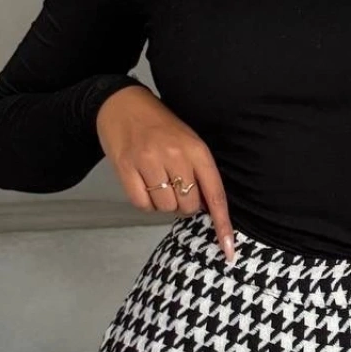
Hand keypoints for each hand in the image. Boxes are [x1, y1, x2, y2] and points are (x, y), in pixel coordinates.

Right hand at [96, 85, 236, 262]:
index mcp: (196, 149)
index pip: (215, 194)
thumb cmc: (159, 124)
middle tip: (174, 185)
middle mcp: (174, 155)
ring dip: (163, 202)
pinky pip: (142, 204)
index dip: (222, 224)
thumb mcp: (188, 141)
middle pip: (188, 206)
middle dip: (183, 203)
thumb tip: (209, 209)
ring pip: (165, 207)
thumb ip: (201, 172)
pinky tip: (143, 183)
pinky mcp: (125, 168)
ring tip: (157, 180)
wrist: (121, 103)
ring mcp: (148, 161)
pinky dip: (144, 201)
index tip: (228, 248)